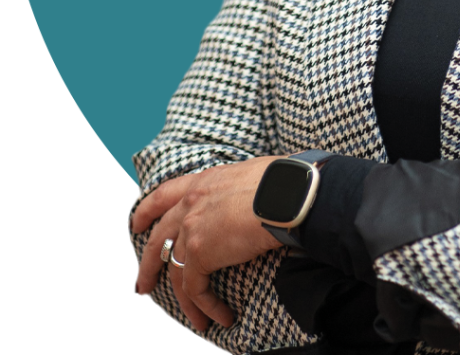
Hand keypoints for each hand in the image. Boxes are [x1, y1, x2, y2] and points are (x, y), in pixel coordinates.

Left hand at [132, 155, 282, 332]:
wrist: (286, 195)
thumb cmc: (283, 183)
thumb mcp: (251, 176)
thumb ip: (236, 191)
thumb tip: (250, 201)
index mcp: (203, 182)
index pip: (164, 195)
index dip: (147, 211)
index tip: (136, 225)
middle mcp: (191, 204)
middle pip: (158, 239)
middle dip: (147, 266)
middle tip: (142, 286)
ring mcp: (192, 229)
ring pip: (176, 272)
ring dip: (184, 301)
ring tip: (195, 320)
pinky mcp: (200, 255)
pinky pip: (195, 288)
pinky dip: (205, 306)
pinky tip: (219, 317)